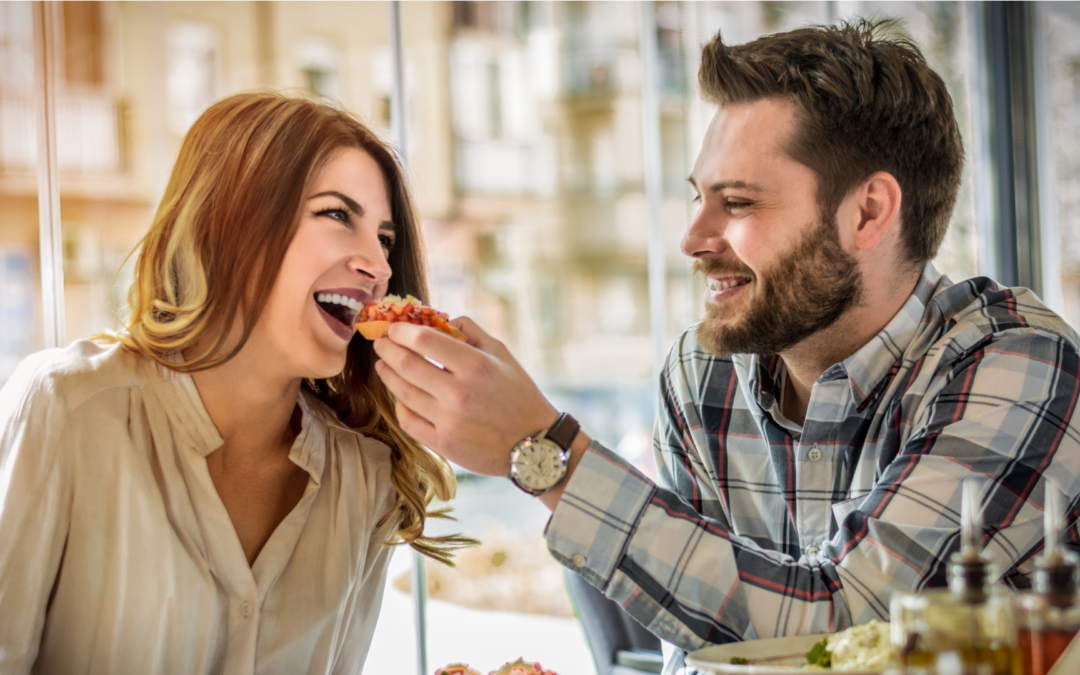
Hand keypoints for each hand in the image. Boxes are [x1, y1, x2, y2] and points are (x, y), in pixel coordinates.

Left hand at [373, 317, 559, 476]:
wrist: (534, 443)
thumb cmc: (519, 394)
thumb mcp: (503, 354)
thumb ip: (471, 331)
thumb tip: (439, 320)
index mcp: (475, 366)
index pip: (424, 340)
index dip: (402, 331)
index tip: (394, 328)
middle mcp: (459, 393)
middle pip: (406, 365)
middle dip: (387, 349)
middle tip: (380, 343)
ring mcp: (448, 421)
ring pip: (402, 392)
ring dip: (388, 375)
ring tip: (384, 366)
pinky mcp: (443, 444)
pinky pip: (408, 421)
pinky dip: (400, 405)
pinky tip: (401, 396)